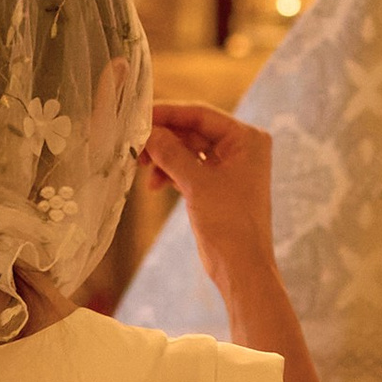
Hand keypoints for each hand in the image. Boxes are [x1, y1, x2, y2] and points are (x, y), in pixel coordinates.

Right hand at [142, 101, 278, 298]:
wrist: (241, 268)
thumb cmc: (229, 223)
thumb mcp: (196, 183)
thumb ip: (170, 153)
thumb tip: (146, 131)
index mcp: (246, 138)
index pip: (201, 115)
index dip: (168, 114)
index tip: (139, 116)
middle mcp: (241, 147)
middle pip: (192, 131)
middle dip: (163, 139)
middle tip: (135, 145)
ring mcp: (229, 166)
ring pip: (187, 150)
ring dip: (164, 158)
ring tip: (142, 168)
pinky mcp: (217, 185)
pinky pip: (188, 168)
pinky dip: (170, 173)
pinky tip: (154, 185)